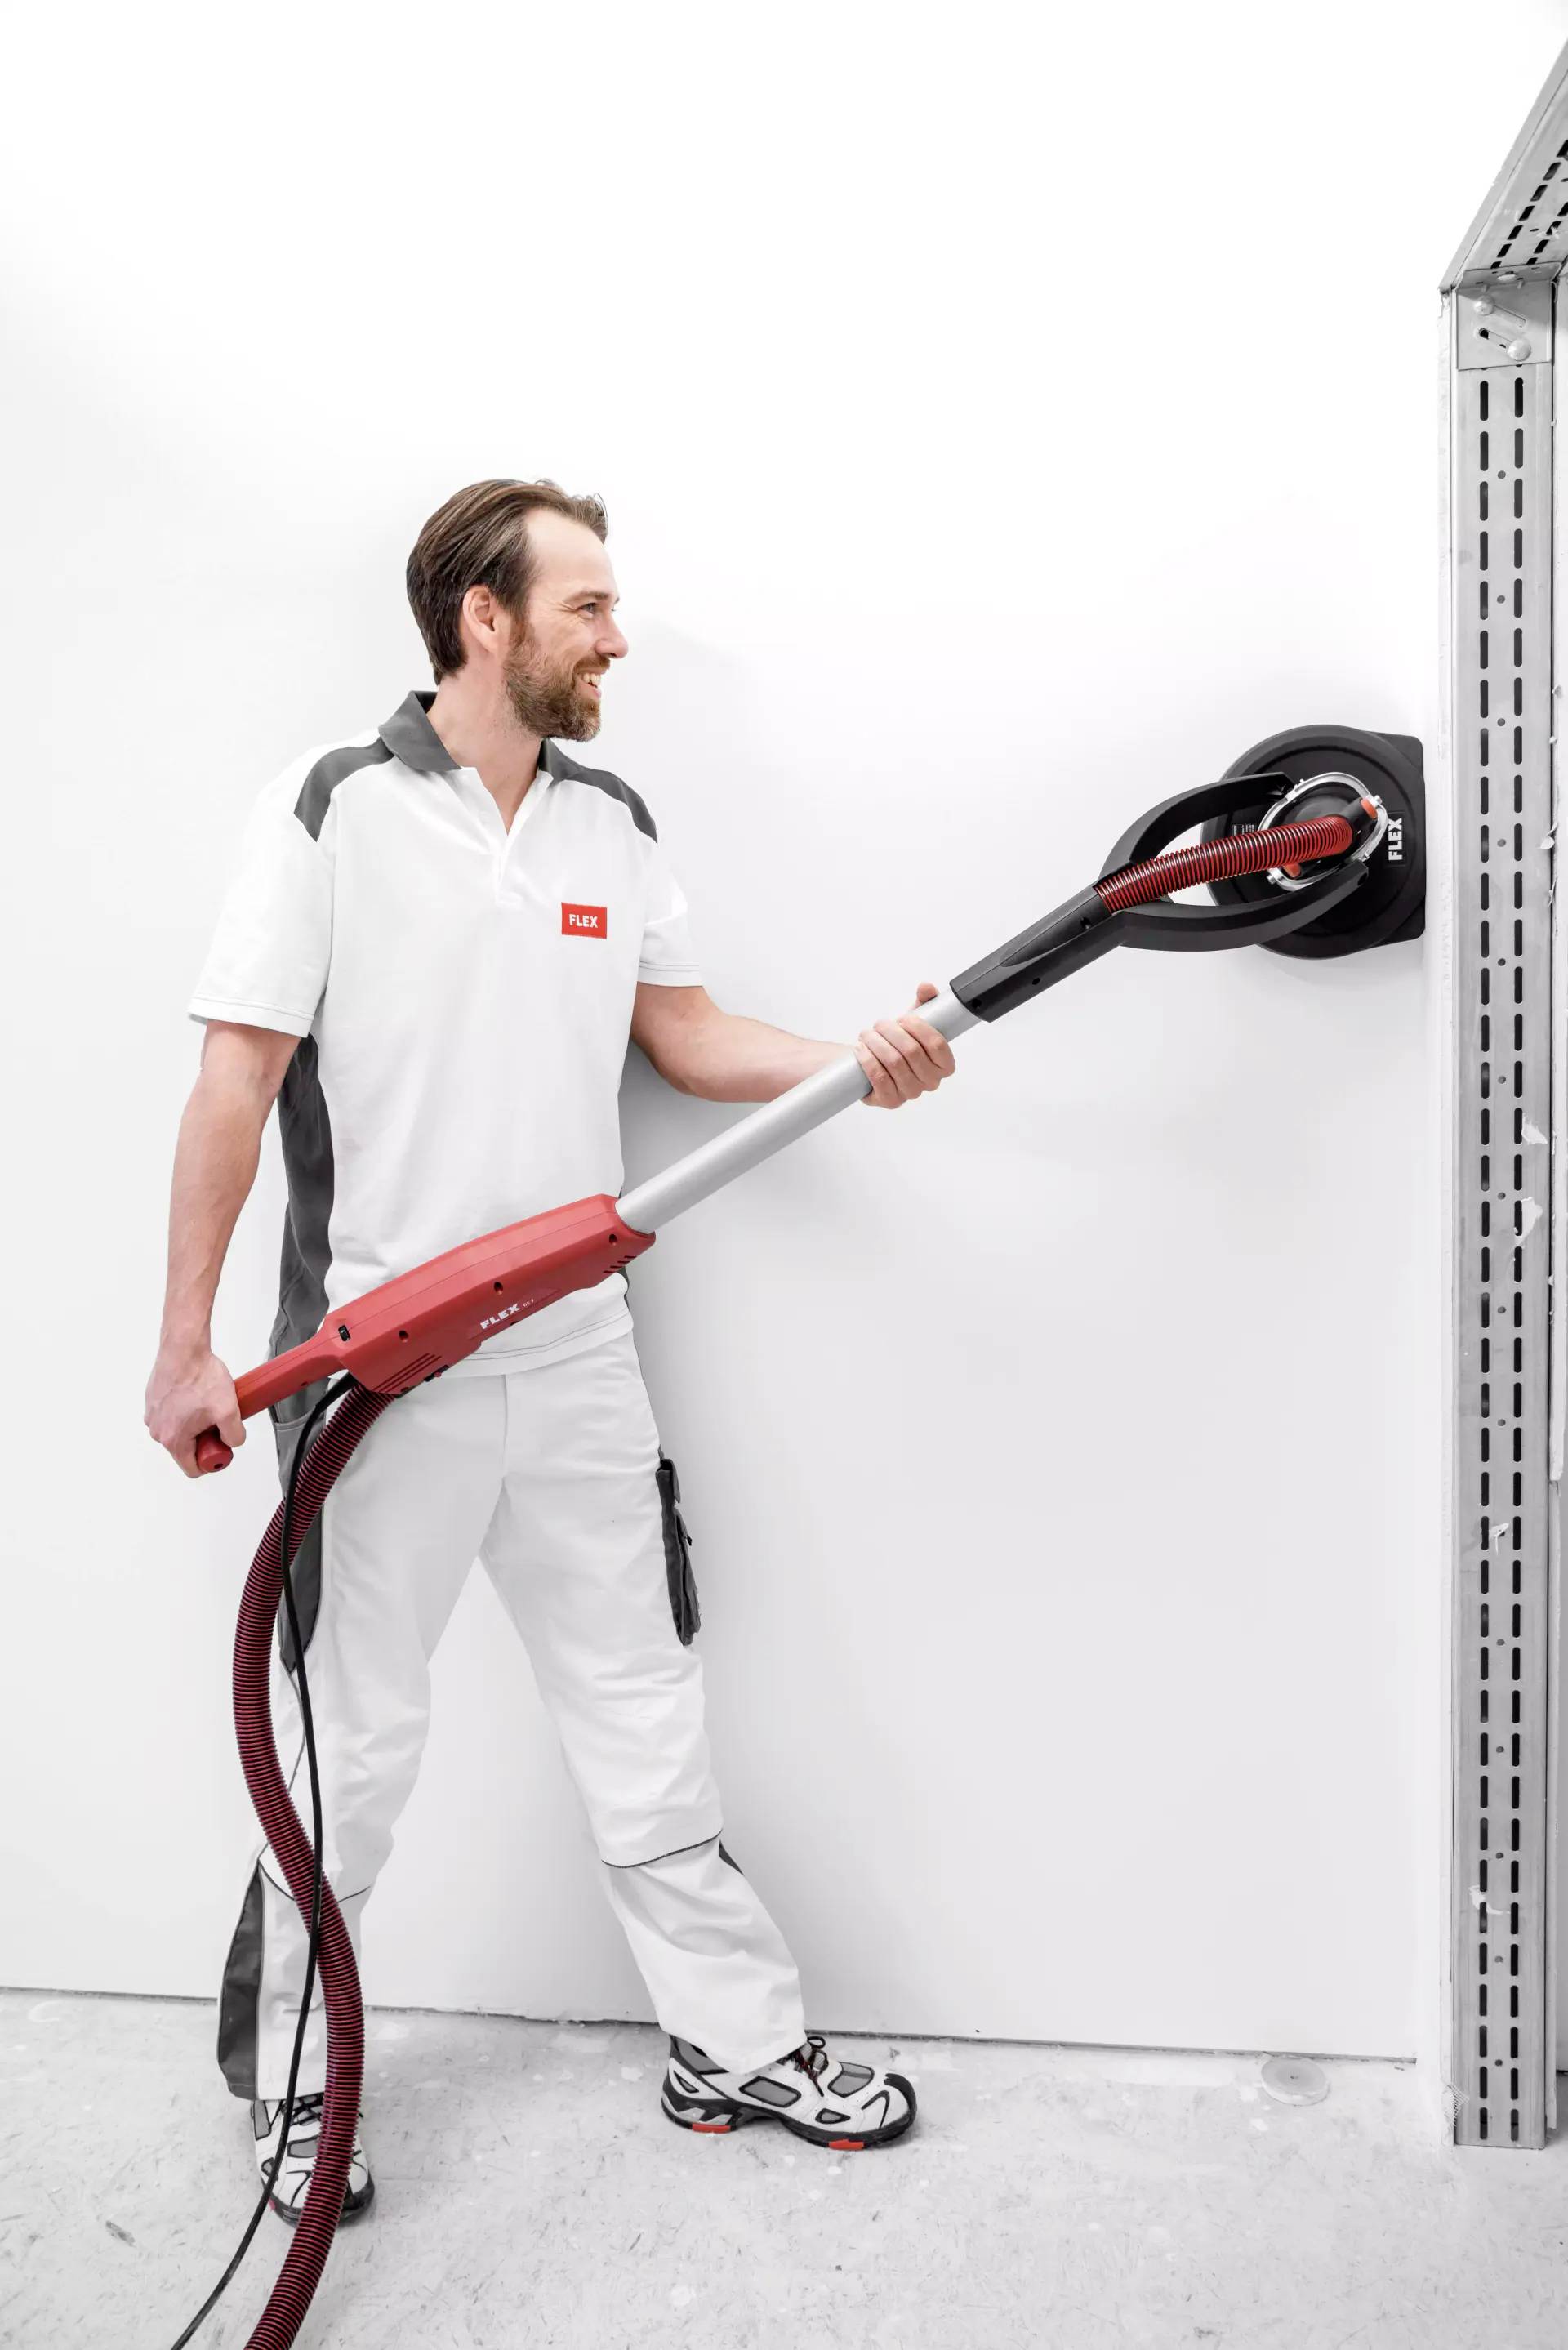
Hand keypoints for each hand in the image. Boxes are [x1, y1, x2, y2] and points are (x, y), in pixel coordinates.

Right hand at [145, 1341, 243, 1478]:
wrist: (184, 1348)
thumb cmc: (200, 1376)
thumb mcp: (228, 1411)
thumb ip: (234, 1435)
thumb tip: (232, 1442)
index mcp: (172, 1439)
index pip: (192, 1468)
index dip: (211, 1460)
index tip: (219, 1445)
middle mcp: (157, 1430)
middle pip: (185, 1448)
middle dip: (203, 1437)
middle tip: (215, 1418)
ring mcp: (152, 1414)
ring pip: (178, 1429)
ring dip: (193, 1422)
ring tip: (206, 1402)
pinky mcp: (152, 1400)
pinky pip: (171, 1413)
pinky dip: (183, 1408)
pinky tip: (195, 1393)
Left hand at [853, 981, 957, 1108]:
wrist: (876, 1063)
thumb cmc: (899, 1043)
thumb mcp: (915, 1020)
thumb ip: (926, 1002)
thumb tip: (926, 987)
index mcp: (945, 1065)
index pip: (938, 1044)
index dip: (919, 1028)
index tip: (904, 1018)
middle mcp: (931, 1082)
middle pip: (912, 1051)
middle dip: (891, 1032)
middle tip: (879, 1024)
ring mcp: (911, 1093)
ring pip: (894, 1063)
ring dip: (876, 1043)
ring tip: (867, 1034)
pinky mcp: (891, 1101)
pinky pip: (879, 1078)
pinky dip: (867, 1059)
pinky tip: (861, 1049)